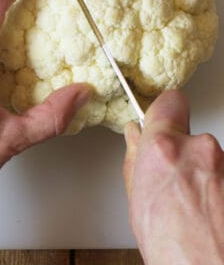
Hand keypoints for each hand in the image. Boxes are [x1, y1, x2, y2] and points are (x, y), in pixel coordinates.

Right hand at [123, 90, 223, 264]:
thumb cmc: (174, 251)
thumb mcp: (137, 202)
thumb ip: (136, 159)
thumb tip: (135, 137)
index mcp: (164, 148)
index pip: (169, 101)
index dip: (164, 112)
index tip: (161, 119)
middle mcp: (200, 148)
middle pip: (189, 133)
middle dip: (180, 149)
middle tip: (173, 179)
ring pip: (207, 155)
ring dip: (200, 171)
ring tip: (192, 203)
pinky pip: (222, 171)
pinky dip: (216, 185)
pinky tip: (207, 209)